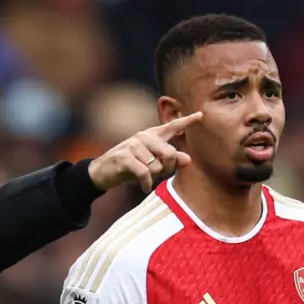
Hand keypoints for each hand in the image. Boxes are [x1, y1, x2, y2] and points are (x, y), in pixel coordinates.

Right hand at [87, 112, 201, 192]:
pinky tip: (144, 188)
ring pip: (157, 166)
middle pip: (170, 153)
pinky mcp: (125, 157)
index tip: (200, 115)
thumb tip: (187, 159)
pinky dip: (146, 184)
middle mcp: (144, 136)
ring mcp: (134, 145)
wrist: (103, 172)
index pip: (172, 127)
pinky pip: (145, 173)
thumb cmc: (131, 167)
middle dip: (168, 168)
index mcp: (152, 135)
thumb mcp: (152, 164)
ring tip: (145, 178)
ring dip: (153, 177)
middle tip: (160, 174)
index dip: (187, 121)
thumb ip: (170, 161)